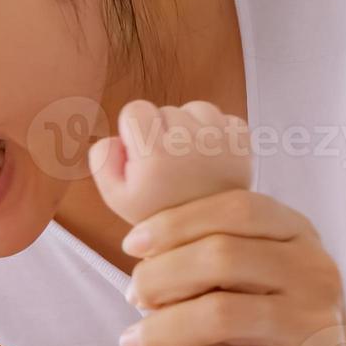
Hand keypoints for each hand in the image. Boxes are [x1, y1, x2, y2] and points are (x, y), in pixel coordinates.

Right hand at [88, 99, 251, 224]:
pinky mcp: (243, 144)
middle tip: (168, 168)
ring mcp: (221, 143)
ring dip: (188, 128)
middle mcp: (190, 145)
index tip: (142, 157)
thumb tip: (119, 134)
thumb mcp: (113, 196)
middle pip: (166, 108)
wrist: (206, 237)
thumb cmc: (158, 215)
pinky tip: (209, 159)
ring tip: (188, 162)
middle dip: (161, 131)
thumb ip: (102, 157)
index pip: (135, 108)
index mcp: (156, 157)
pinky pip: (223, 117)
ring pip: (195, 108)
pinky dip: (215, 132)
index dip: (132, 131)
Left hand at [114, 189, 345, 345]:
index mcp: (302, 236)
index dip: (177, 222)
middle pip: (223, 256)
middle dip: (162, 274)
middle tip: (132, 296)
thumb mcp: (259, 278)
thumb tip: (141, 238)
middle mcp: (319, 273)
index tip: (131, 244)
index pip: (237, 210)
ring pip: (222, 315)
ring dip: (162, 328)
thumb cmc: (272, 330)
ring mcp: (318, 326)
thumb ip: (218, 249)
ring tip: (131, 341)